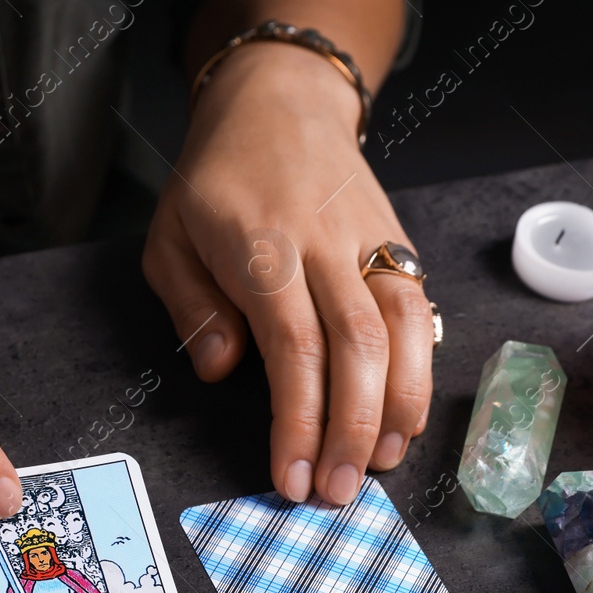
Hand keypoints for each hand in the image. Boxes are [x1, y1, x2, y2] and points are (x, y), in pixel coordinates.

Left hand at [143, 43, 432, 505]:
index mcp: (263, 248)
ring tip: (386, 464)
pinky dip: (422, 368)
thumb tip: (223, 372)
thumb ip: (192, 307)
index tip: (293, 478)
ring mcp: (371, 241)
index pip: (294, 348)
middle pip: (358, 348)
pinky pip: (420, 310)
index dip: (299, 420)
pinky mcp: (400, 243)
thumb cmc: (215, 179)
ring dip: (402, 405)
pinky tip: (409, 415)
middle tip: (341, 493)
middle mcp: (327, 245)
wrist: (280, 99)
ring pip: (405, 329)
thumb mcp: (170, 237)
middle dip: (354, 429)